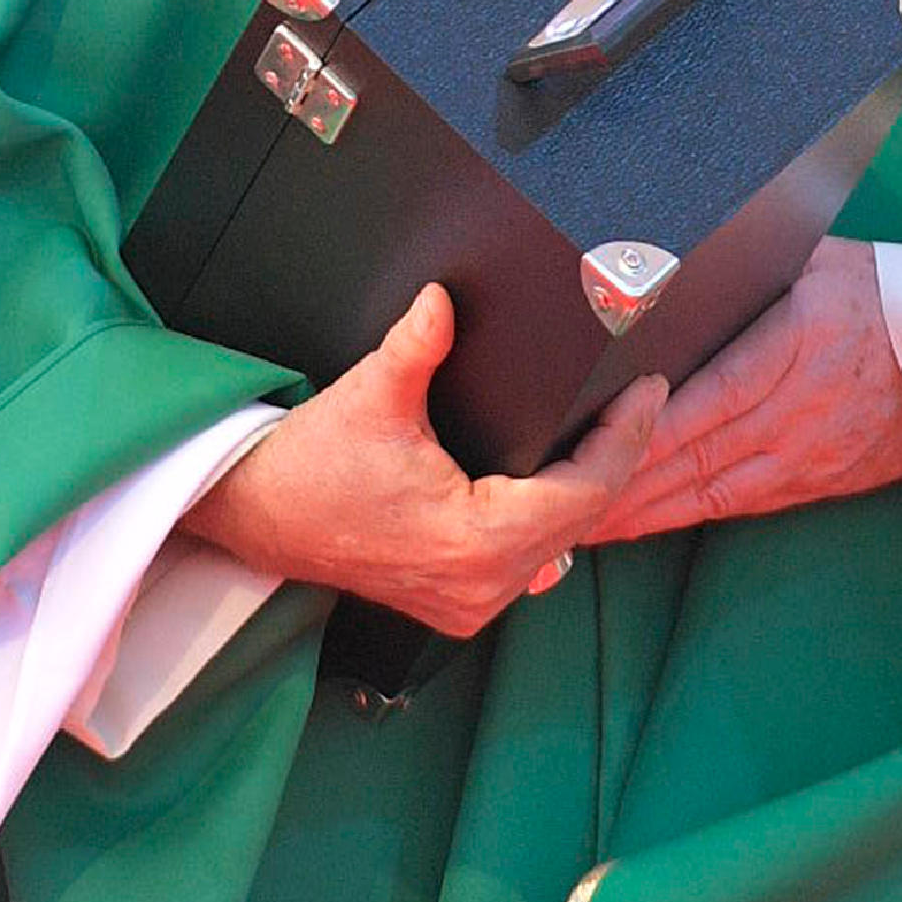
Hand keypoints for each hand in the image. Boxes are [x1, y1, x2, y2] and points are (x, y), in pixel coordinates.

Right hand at [184, 283, 665, 638]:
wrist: (254, 516)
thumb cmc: (307, 466)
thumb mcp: (371, 395)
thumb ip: (417, 343)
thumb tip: (444, 297)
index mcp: (475, 540)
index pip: (585, 491)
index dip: (626, 437)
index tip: (648, 392)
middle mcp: (482, 585)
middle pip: (584, 517)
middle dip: (617, 455)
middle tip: (641, 399)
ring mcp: (471, 603)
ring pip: (562, 542)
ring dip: (588, 489)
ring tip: (615, 430)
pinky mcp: (458, 604)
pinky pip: (532, 560)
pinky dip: (554, 519)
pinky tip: (566, 482)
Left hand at [578, 240, 901, 544]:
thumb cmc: (884, 291)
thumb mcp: (819, 256)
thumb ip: (748, 264)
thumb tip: (667, 254)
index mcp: (802, 340)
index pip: (709, 394)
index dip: (646, 428)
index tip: (588, 441)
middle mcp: (804, 406)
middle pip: (699, 455)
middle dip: (624, 484)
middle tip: (556, 502)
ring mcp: (813, 453)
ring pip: (714, 491)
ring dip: (646, 512)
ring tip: (583, 525)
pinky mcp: (820, 481)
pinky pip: (743, 504)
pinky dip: (689, 515)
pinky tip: (646, 522)